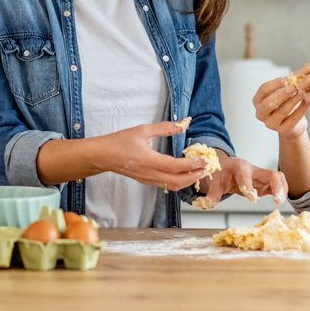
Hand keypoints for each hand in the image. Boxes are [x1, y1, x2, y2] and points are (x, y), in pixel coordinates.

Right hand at [95, 120, 210, 191]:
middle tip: (206, 168)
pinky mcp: (146, 181)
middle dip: (194, 176)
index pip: (176, 166)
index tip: (204, 160)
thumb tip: (182, 124)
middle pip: (178, 182)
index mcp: (149, 160)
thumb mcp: (143, 130)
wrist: (103, 155)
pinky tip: (184, 175)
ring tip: (198, 172)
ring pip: (172, 186)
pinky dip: (178, 182)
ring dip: (188, 181)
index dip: (192, 165)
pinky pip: (166, 185)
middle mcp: (150, 173)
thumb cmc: (120, 141)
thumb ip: (164, 128)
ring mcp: (148, 180)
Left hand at [200, 155, 287, 203]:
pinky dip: (282, 191)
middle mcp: (253, 169)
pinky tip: (281, 199)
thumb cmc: (220, 172)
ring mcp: (260, 175)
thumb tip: (207, 205)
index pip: (246, 176)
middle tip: (278, 200)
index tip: (252, 198)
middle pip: (270, 174)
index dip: (249, 186)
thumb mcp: (214, 182)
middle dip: (276, 186)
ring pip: (278, 177)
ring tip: (280, 201)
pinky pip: (278, 184)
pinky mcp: (265, 182)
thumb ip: (212, 194)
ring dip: (282, 189)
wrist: (225, 166)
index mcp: (238, 168)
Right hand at [253, 74, 309, 137]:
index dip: (275, 84)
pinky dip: (301, 109)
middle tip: (294, 87)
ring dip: (293, 101)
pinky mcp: (282, 130)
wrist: (291, 124)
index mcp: (257, 102)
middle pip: (269, 103)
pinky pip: (293, 119)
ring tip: (302, 93)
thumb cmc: (284, 104)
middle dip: (282, 94)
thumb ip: (283, 87)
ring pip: (281, 111)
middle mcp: (260, 114)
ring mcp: (270, 124)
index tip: (286, 79)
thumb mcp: (280, 94)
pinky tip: (307, 102)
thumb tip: (294, 78)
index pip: (263, 90)